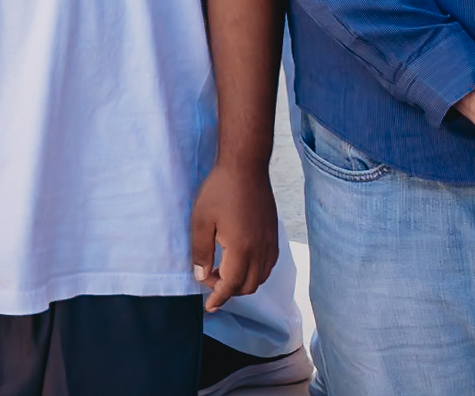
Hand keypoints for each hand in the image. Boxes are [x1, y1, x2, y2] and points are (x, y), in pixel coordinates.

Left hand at [188, 161, 276, 310]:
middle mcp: (260, 251)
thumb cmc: (220, 191)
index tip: (209, 306)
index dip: (218, 298)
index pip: (231, 285)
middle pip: (248, 286)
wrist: (246, 168)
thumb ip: (201, 252)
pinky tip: (241, 263)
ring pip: (260, 278)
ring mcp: (270, 244)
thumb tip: (201, 277)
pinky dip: (255, 273)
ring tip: (223, 274)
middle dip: (229, 291)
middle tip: (210, 282)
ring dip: (243, 283)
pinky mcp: (274, 236)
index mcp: (241, 250)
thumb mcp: (201, 221)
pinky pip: (268, 266)